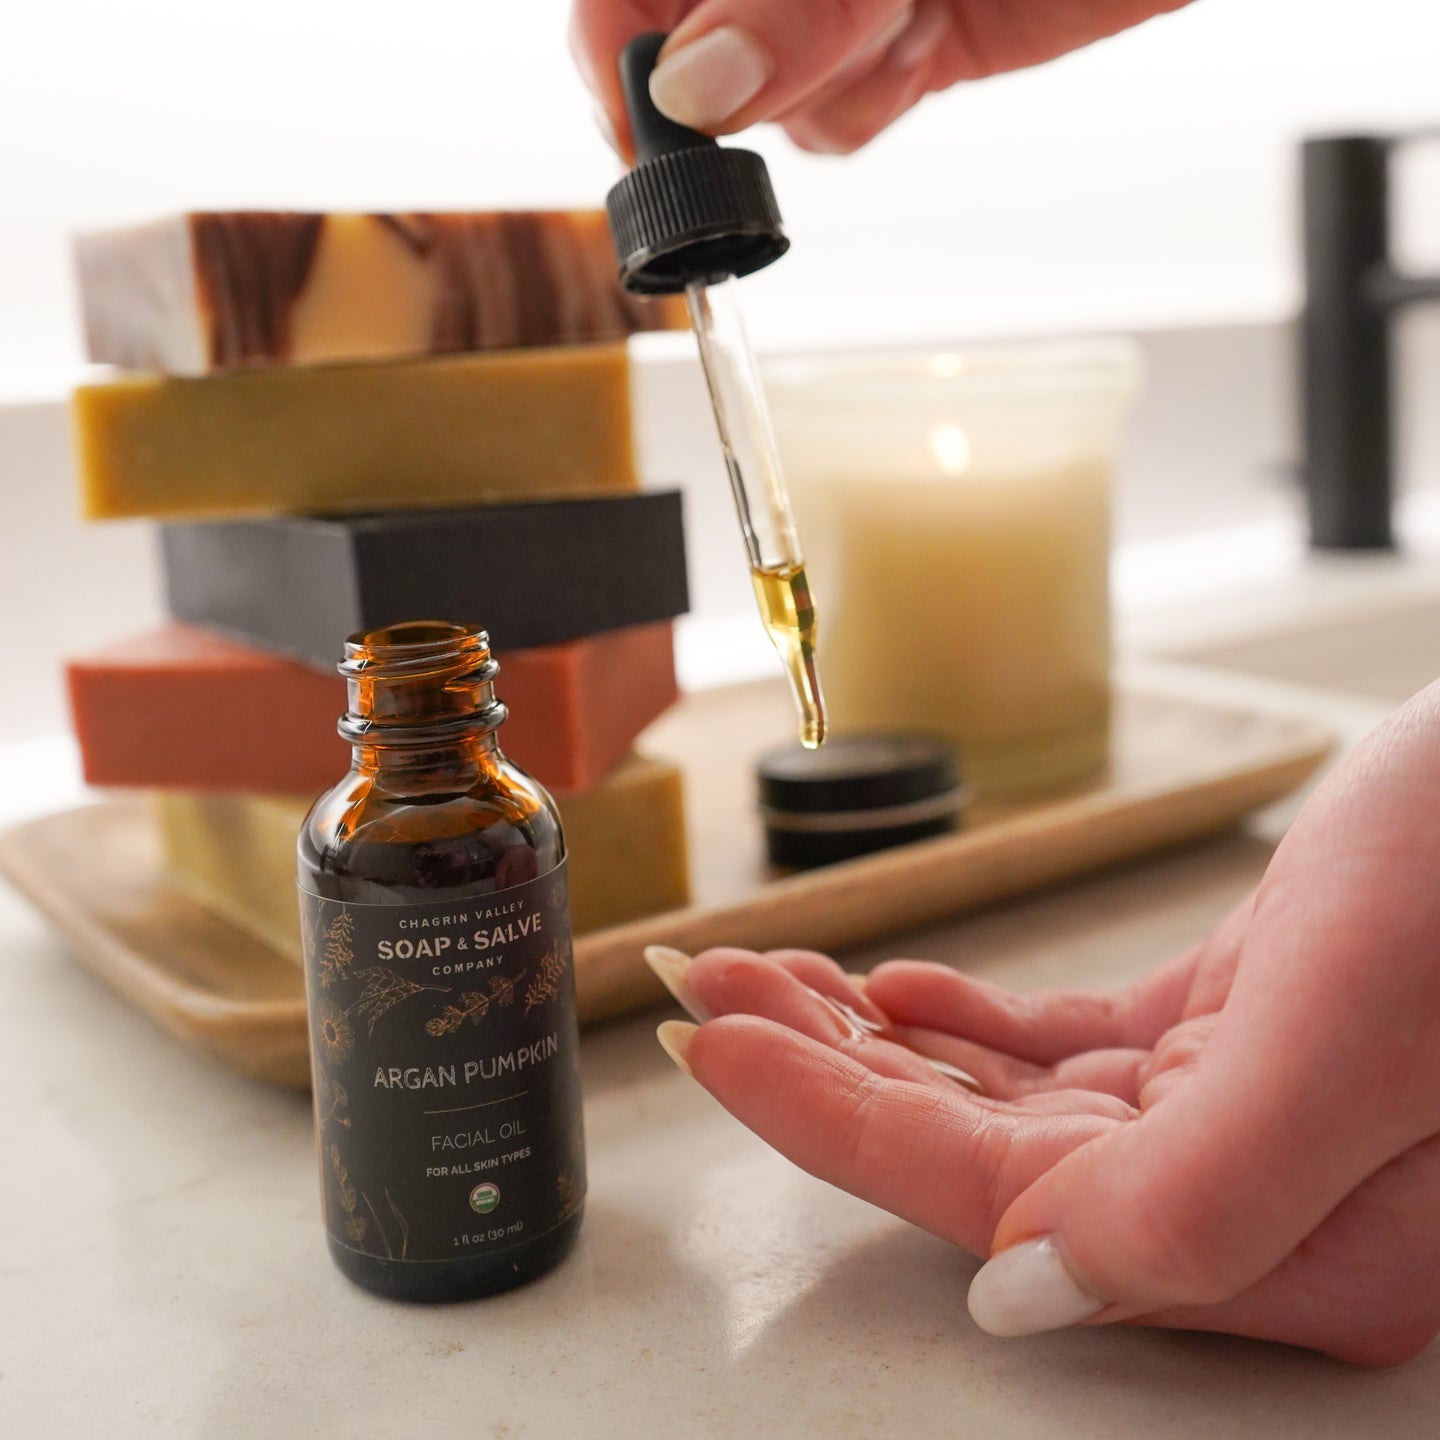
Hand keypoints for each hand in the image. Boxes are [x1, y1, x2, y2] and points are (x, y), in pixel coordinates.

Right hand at [571, 0, 1191, 155]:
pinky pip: (828, 119)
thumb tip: (693, 88)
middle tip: (858, 25)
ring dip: (826, 80)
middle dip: (751, 68)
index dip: (618, 52)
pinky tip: (925, 35)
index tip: (658, 116)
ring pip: (753, 99)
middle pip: (679, 53)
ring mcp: (819, 1)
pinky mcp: (886, 40)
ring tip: (910, 9)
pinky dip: (866, 102)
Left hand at [647, 683, 1439, 1365]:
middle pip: (975, 1148)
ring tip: (773, 974)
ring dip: (880, 1036)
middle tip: (713, 991)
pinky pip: (1068, 1054)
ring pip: (1006, 1097)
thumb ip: (1203, 1198)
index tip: (720, 1045)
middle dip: (827, 1069)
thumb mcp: (1356, 1034)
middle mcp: (1254, 1203)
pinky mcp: (1237, 1039)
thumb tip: (1021, 1296)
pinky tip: (898, 991)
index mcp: (1283, 1243)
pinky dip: (971, 1022)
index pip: (989, 1195)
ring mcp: (1243, 1122)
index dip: (833, 1127)